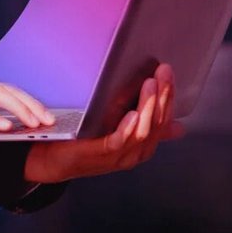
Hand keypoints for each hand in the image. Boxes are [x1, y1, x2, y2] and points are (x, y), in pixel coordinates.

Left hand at [23, 63, 183, 183]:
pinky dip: (128, 128)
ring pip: (142, 132)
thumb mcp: (119, 127)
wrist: (52, 159)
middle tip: (163, 73)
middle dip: (162, 96)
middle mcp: (135, 153)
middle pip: (156, 124)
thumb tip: (178, 126)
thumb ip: (143, 122)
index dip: (168, 96)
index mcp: (142, 145)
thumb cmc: (85, 142)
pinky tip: (132, 114)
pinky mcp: (99, 154)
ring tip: (150, 85)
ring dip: (148, 106)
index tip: (167, 73)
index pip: (163, 120)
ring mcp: (118, 156)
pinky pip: (119, 142)